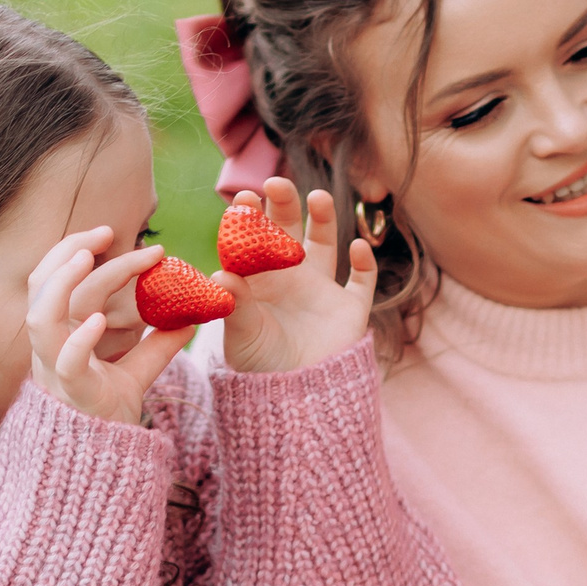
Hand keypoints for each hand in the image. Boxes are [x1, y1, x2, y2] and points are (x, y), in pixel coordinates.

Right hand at [26, 227, 192, 424]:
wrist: (104, 462)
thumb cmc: (109, 414)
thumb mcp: (137, 372)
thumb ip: (157, 345)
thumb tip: (190, 318)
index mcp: (60, 334)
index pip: (57, 280)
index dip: (76, 251)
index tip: (110, 232)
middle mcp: (50, 346)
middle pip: (41, 287)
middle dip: (66, 252)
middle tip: (104, 231)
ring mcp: (54, 369)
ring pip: (41, 318)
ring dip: (62, 284)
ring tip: (90, 259)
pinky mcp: (72, 392)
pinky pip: (66, 362)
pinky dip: (80, 338)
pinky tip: (99, 320)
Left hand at [219, 179, 377, 374]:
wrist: (294, 401)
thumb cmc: (259, 366)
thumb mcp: (241, 335)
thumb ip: (236, 304)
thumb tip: (222, 274)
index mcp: (259, 278)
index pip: (252, 238)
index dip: (250, 217)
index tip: (243, 197)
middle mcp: (291, 276)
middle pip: (289, 229)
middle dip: (284, 205)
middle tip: (275, 184)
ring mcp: (322, 290)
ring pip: (327, 244)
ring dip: (324, 219)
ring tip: (317, 198)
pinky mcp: (350, 308)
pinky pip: (362, 281)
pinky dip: (364, 264)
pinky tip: (358, 249)